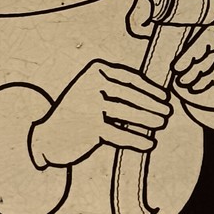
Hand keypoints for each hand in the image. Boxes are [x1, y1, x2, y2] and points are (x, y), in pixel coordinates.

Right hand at [29, 61, 172, 167]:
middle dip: (153, 105)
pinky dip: (138, 140)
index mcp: (95, 70)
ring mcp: (91, 106)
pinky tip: (149, 143)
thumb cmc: (76, 112)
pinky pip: (122, 134)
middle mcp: (93, 85)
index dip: (151, 88)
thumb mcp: (92, 89)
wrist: (46, 136)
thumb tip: (155, 95)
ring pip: (130, 114)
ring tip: (160, 124)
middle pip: (133, 96)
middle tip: (167, 112)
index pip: (130, 78)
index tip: (165, 96)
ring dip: (150, 120)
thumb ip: (116, 88)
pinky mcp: (92, 128)